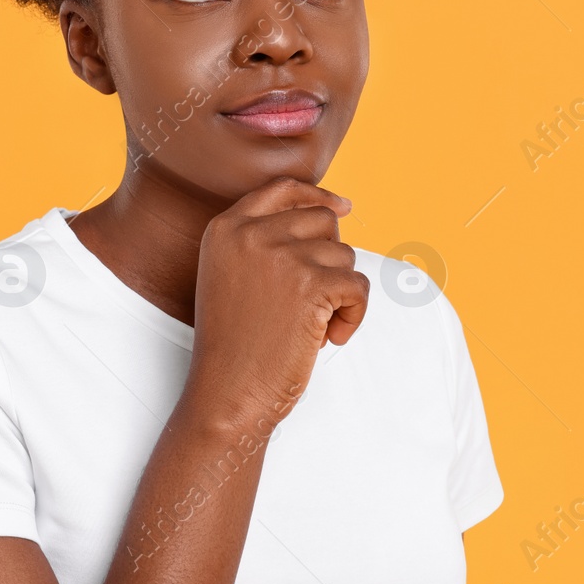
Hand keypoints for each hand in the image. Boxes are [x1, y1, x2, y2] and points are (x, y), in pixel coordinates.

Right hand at [178, 176, 369, 431]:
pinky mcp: (310, 284)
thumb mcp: (230, 276)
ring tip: (312, 326)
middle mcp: (250, 233)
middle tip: (315, 299)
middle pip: (322, 220)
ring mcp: (280, 256)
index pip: (282, 189)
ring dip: (339, 294)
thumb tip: (330, 212)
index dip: (317, 195)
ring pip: (343, 255)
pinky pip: (358, 286)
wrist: (227, 394)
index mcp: (225, 229)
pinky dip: (354, 315)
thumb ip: (262, 242)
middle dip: (330, 259)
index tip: (343, 206)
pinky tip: (329, 338)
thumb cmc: (234, 346)